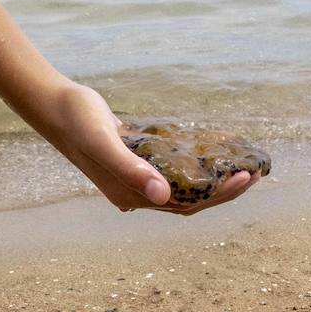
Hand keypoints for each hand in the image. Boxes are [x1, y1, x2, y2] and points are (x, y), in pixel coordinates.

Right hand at [40, 83, 258, 215]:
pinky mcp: (137, 161)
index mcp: (131, 196)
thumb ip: (131, 169)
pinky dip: (194, 166)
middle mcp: (136, 193)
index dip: (219, 196)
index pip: (187, 205)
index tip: (246, 178)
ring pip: (184, 187)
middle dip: (224, 190)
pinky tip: (211, 154)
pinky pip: (173, 170)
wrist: (56, 107)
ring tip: (240, 166)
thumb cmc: (79, 122)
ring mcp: (136, 179)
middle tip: (255, 173)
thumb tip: (164, 195)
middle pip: (190, 199)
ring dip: (212, 180)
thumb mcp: (105, 142)